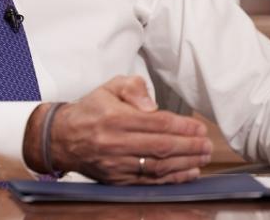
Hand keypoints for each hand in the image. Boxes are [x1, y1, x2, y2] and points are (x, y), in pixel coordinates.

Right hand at [24, 76, 211, 183]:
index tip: (198, 128)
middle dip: (189, 146)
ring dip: (185, 163)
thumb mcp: (109, 87)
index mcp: (114, 117)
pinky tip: (188, 173)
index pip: (156, 123)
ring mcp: (116, 164)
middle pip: (161, 146)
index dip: (181, 127)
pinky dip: (172, 179)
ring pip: (157, 166)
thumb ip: (133, 88)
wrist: (62, 138)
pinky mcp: (117, 180)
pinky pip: (149, 182)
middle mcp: (115, 143)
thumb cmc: (91, 110)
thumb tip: (152, 105)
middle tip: (207, 144)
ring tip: (203, 157)